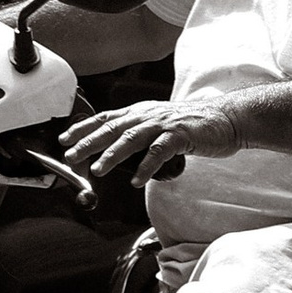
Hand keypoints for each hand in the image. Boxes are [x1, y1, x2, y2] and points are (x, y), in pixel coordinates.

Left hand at [65, 94, 247, 189]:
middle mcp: (149, 115)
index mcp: (141, 112)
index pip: (106, 118)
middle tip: (71, 155)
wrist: (226, 119)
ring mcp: (164, 124)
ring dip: (112, 154)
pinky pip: (159, 152)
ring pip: (131, 138)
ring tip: (97, 170)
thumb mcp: (161, 125)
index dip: (84, 127)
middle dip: (89, 142)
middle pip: (113, 127)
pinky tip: (137, 180)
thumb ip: (141, 136)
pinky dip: (146, 166)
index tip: (65, 139)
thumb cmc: (194, 126)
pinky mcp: (181, 135)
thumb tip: (120, 153)